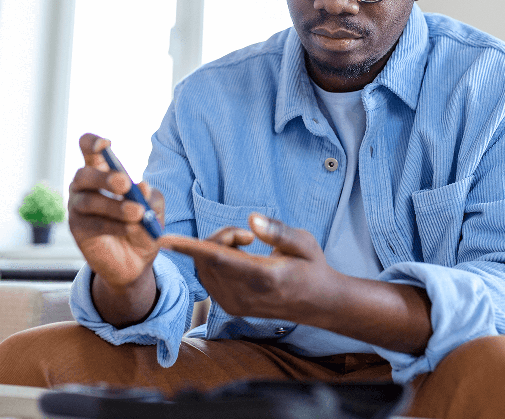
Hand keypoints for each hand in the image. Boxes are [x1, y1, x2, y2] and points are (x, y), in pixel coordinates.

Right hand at [68, 133, 164, 288]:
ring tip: (137, 213)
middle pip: (85, 174)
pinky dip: (114, 225)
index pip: (89, 148)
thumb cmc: (144, 224)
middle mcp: (85, 186)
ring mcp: (78, 207)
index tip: (106, 144)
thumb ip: (151, 197)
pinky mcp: (78, 229)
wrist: (137, 261)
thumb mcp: (154, 207)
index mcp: (103, 170)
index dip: (93, 143)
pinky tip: (130, 227)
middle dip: (105, 178)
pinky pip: (93, 224)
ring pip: (90, 201)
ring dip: (116, 206)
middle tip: (125, 184)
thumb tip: (143, 187)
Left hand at [160, 214, 336, 322]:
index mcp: (263, 277)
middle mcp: (243, 295)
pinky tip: (239, 257)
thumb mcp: (304, 242)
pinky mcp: (230, 307)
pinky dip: (214, 261)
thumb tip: (251, 219)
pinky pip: (208, 277)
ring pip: (204, 268)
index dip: (189, 247)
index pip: (217, 259)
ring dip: (216, 248)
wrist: (318, 303)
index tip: (165, 239)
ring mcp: (235, 304)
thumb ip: (278, 231)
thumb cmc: (311, 267)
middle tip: (246, 235)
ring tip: (246, 245)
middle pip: (208, 259)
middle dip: (219, 237)